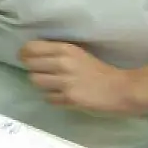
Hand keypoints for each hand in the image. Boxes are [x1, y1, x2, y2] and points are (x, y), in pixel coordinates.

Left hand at [20, 41, 137, 114]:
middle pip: (29, 65)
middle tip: (42, 73)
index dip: (25, 53)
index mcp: (65, 49)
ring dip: (42, 84)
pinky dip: (53, 98)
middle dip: (33, 70)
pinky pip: (48, 98)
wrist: (122, 89)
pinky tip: (63, 96)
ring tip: (53, 85)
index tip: (26, 58)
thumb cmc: (99, 70)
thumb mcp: (77, 54)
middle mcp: (62, 63)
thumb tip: (31, 55)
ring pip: (35, 82)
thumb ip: (56, 53)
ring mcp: (65, 82)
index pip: (30, 48)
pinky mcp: (69, 98)